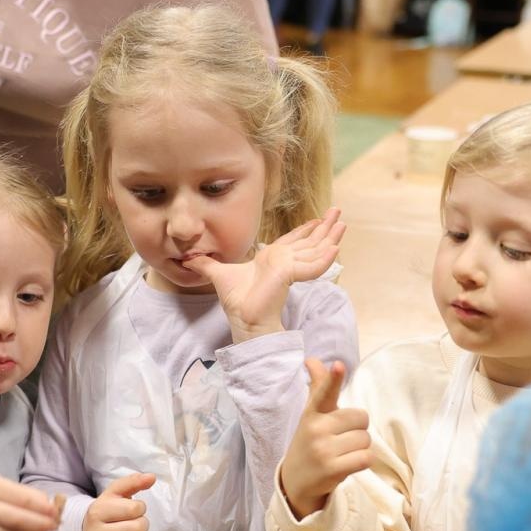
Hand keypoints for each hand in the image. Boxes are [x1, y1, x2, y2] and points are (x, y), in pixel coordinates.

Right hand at [82, 472, 154, 530]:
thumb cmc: (107, 512)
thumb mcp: (115, 493)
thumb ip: (133, 482)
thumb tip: (152, 477)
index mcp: (97, 512)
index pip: (135, 509)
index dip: (140, 508)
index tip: (132, 510)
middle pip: (139, 529)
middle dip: (142, 525)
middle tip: (134, 525)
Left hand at [184, 208, 345, 343]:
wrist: (242, 318)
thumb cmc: (236, 301)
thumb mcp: (218, 274)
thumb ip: (206, 264)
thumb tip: (188, 259)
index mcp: (273, 260)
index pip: (293, 241)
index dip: (306, 230)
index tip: (317, 220)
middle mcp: (284, 262)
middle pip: (310, 241)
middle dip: (324, 227)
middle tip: (338, 212)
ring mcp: (290, 269)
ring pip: (315, 250)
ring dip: (330, 237)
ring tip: (342, 224)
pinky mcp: (290, 275)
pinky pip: (312, 266)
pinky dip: (324, 257)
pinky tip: (335, 247)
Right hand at [278, 359, 371, 518]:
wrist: (296, 481)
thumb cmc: (310, 441)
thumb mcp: (311, 415)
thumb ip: (318, 386)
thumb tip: (311, 359)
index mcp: (313, 412)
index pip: (324, 391)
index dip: (333, 378)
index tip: (338, 366)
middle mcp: (316, 428)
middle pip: (361, 418)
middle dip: (357, 429)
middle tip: (340, 440)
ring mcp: (323, 450)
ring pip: (365, 439)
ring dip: (359, 448)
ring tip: (341, 454)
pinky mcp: (332, 469)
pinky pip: (366, 458)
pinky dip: (363, 461)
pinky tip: (347, 464)